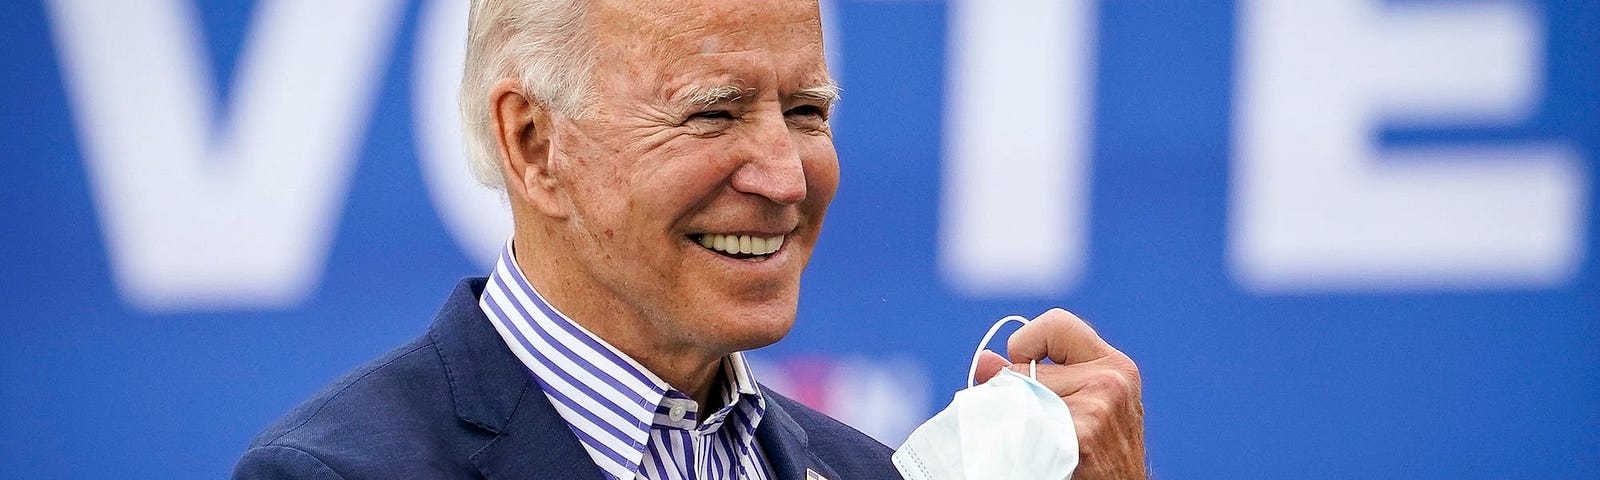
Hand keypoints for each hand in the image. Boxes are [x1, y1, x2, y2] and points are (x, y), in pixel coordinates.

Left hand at [974, 308, 1146, 479]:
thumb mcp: (1082, 407)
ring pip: (1019, 396)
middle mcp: (1112, 381)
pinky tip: (1041, 457)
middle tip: (1036, 424)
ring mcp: (1097, 410)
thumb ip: (1035, 377)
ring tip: (1039, 443)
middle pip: (1027, 365)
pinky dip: (1018, 441)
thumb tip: (984, 361)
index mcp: (1114, 366)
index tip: (1026, 371)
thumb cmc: (1097, 458)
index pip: (1055, 323)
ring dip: (1016, 419)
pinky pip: (1021, 425)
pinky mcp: (1080, 438)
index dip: (1028, 344)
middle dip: (1019, 391)